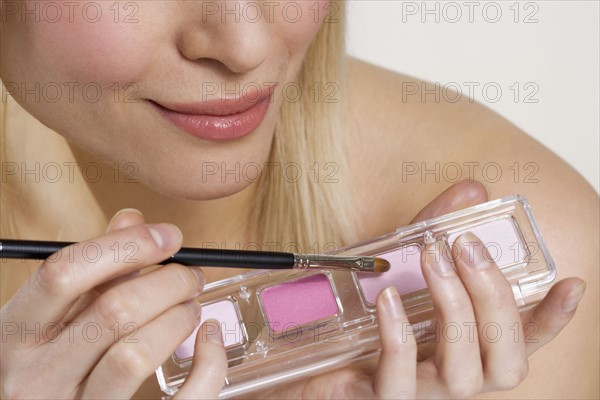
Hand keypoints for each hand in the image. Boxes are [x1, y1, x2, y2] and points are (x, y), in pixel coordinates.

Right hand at [0, 209, 226, 398]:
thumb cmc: (49, 366)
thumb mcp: (52, 317)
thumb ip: (91, 270)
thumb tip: (132, 220)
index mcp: (16, 336)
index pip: (63, 274)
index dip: (125, 245)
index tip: (168, 235)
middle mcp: (36, 378)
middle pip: (113, 310)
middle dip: (167, 281)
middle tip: (189, 275)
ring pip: (137, 354)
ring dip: (179, 317)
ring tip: (191, 305)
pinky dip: (207, 366)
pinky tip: (208, 340)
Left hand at [255, 180, 584, 398]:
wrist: (305, 359)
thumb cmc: (360, 314)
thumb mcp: (401, 264)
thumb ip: (436, 231)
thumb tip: (471, 190)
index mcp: (465, 351)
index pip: (524, 343)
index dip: (551, 320)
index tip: (570, 282)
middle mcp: (453, 379)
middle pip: (505, 361)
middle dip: (495, 299)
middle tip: (468, 246)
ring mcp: (419, 394)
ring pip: (463, 373)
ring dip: (455, 310)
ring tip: (436, 259)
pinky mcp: (378, 398)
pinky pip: (398, 379)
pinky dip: (399, 336)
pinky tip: (391, 299)